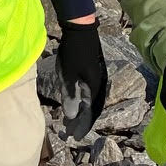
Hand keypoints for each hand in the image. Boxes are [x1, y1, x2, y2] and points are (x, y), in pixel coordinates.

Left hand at [57, 18, 107, 141]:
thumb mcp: (69, 74)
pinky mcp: (90, 72)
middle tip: (68, 134)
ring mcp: (95, 78)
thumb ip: (70, 95)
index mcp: (94, 87)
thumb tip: (70, 116)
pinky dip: (79, 102)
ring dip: (78, 113)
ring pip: (88, 101)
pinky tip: (71, 104)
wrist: (80, 28)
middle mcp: (97, 85)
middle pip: (89, 109)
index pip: (89, 113)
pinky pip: (86, 93)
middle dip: (79, 122)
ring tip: (68, 122)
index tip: (73, 137)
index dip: (81, 126)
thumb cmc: (74, 51)